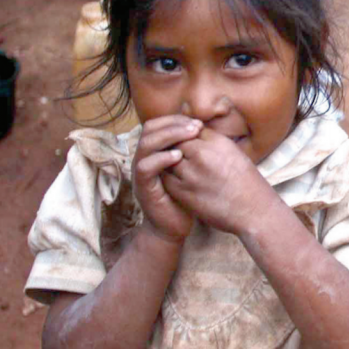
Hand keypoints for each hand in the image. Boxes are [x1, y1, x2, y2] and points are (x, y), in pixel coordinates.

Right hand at [132, 115, 202, 242]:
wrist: (174, 227)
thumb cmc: (187, 197)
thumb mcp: (191, 169)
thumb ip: (192, 151)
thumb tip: (207, 129)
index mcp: (155, 152)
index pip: (159, 125)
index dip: (177, 120)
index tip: (199, 122)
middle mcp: (145, 159)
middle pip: (149, 129)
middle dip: (174, 124)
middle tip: (196, 126)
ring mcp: (141, 173)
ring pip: (146, 144)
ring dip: (169, 136)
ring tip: (191, 135)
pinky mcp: (142, 188)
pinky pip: (145, 167)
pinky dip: (161, 159)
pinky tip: (179, 156)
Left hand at [161, 128, 278, 235]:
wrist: (254, 211)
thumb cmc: (247, 182)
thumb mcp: (234, 153)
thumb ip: (212, 141)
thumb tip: (193, 132)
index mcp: (218, 142)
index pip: (189, 128)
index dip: (186, 134)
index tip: (188, 142)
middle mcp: (203, 155)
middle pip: (176, 141)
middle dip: (175, 146)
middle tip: (178, 154)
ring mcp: (191, 174)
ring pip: (167, 159)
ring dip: (169, 162)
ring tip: (178, 167)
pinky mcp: (184, 193)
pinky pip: (166, 178)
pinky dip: (168, 177)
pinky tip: (178, 180)